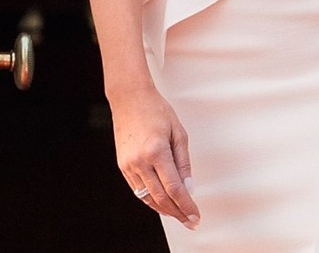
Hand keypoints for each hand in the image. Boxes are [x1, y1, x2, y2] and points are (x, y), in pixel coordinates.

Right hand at [110, 85, 199, 229]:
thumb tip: (188, 187)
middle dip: (178, 213)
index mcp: (157, 151)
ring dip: (164, 210)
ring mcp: (129, 165)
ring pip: (148, 198)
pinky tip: (161, 203)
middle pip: (161, 198)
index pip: (174, 188)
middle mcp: (140, 161)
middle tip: (190, 221)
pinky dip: (151, 199)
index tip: (195, 216)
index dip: (187, 206)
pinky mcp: (122, 166)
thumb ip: (183, 161)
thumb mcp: (178, 132)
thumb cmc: (156, 109)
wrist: (130, 98)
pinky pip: (138, 190)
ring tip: (178, 215)